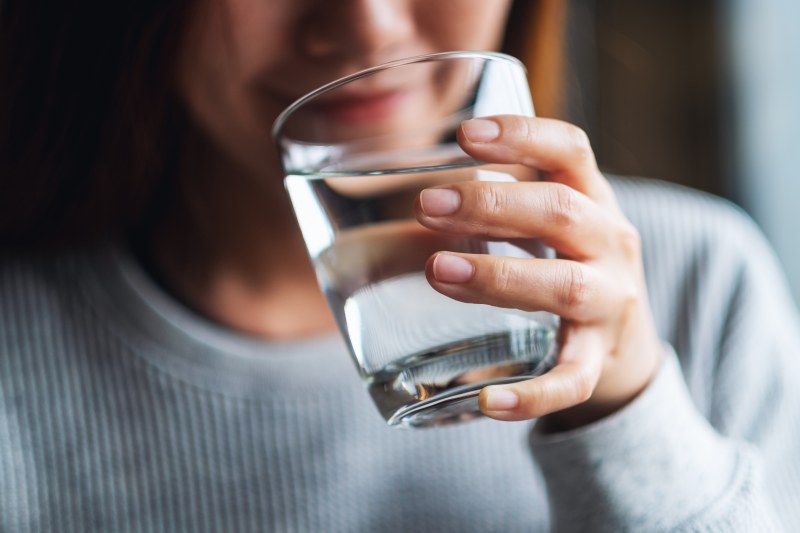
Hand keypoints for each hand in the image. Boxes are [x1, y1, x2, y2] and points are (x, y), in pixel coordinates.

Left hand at [414, 116, 663, 430]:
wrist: (627, 346)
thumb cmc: (571, 267)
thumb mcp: (552, 225)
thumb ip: (499, 201)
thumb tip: (402, 186)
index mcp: (594, 201)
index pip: (570, 152)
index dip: (523, 136)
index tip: (466, 133)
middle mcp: (610, 245)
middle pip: (562, 212)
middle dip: (493, 206)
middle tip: (427, 206)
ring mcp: (609, 304)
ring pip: (564, 287)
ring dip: (499, 276)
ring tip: (437, 270)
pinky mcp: (598, 360)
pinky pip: (571, 380)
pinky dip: (532, 394)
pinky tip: (487, 401)